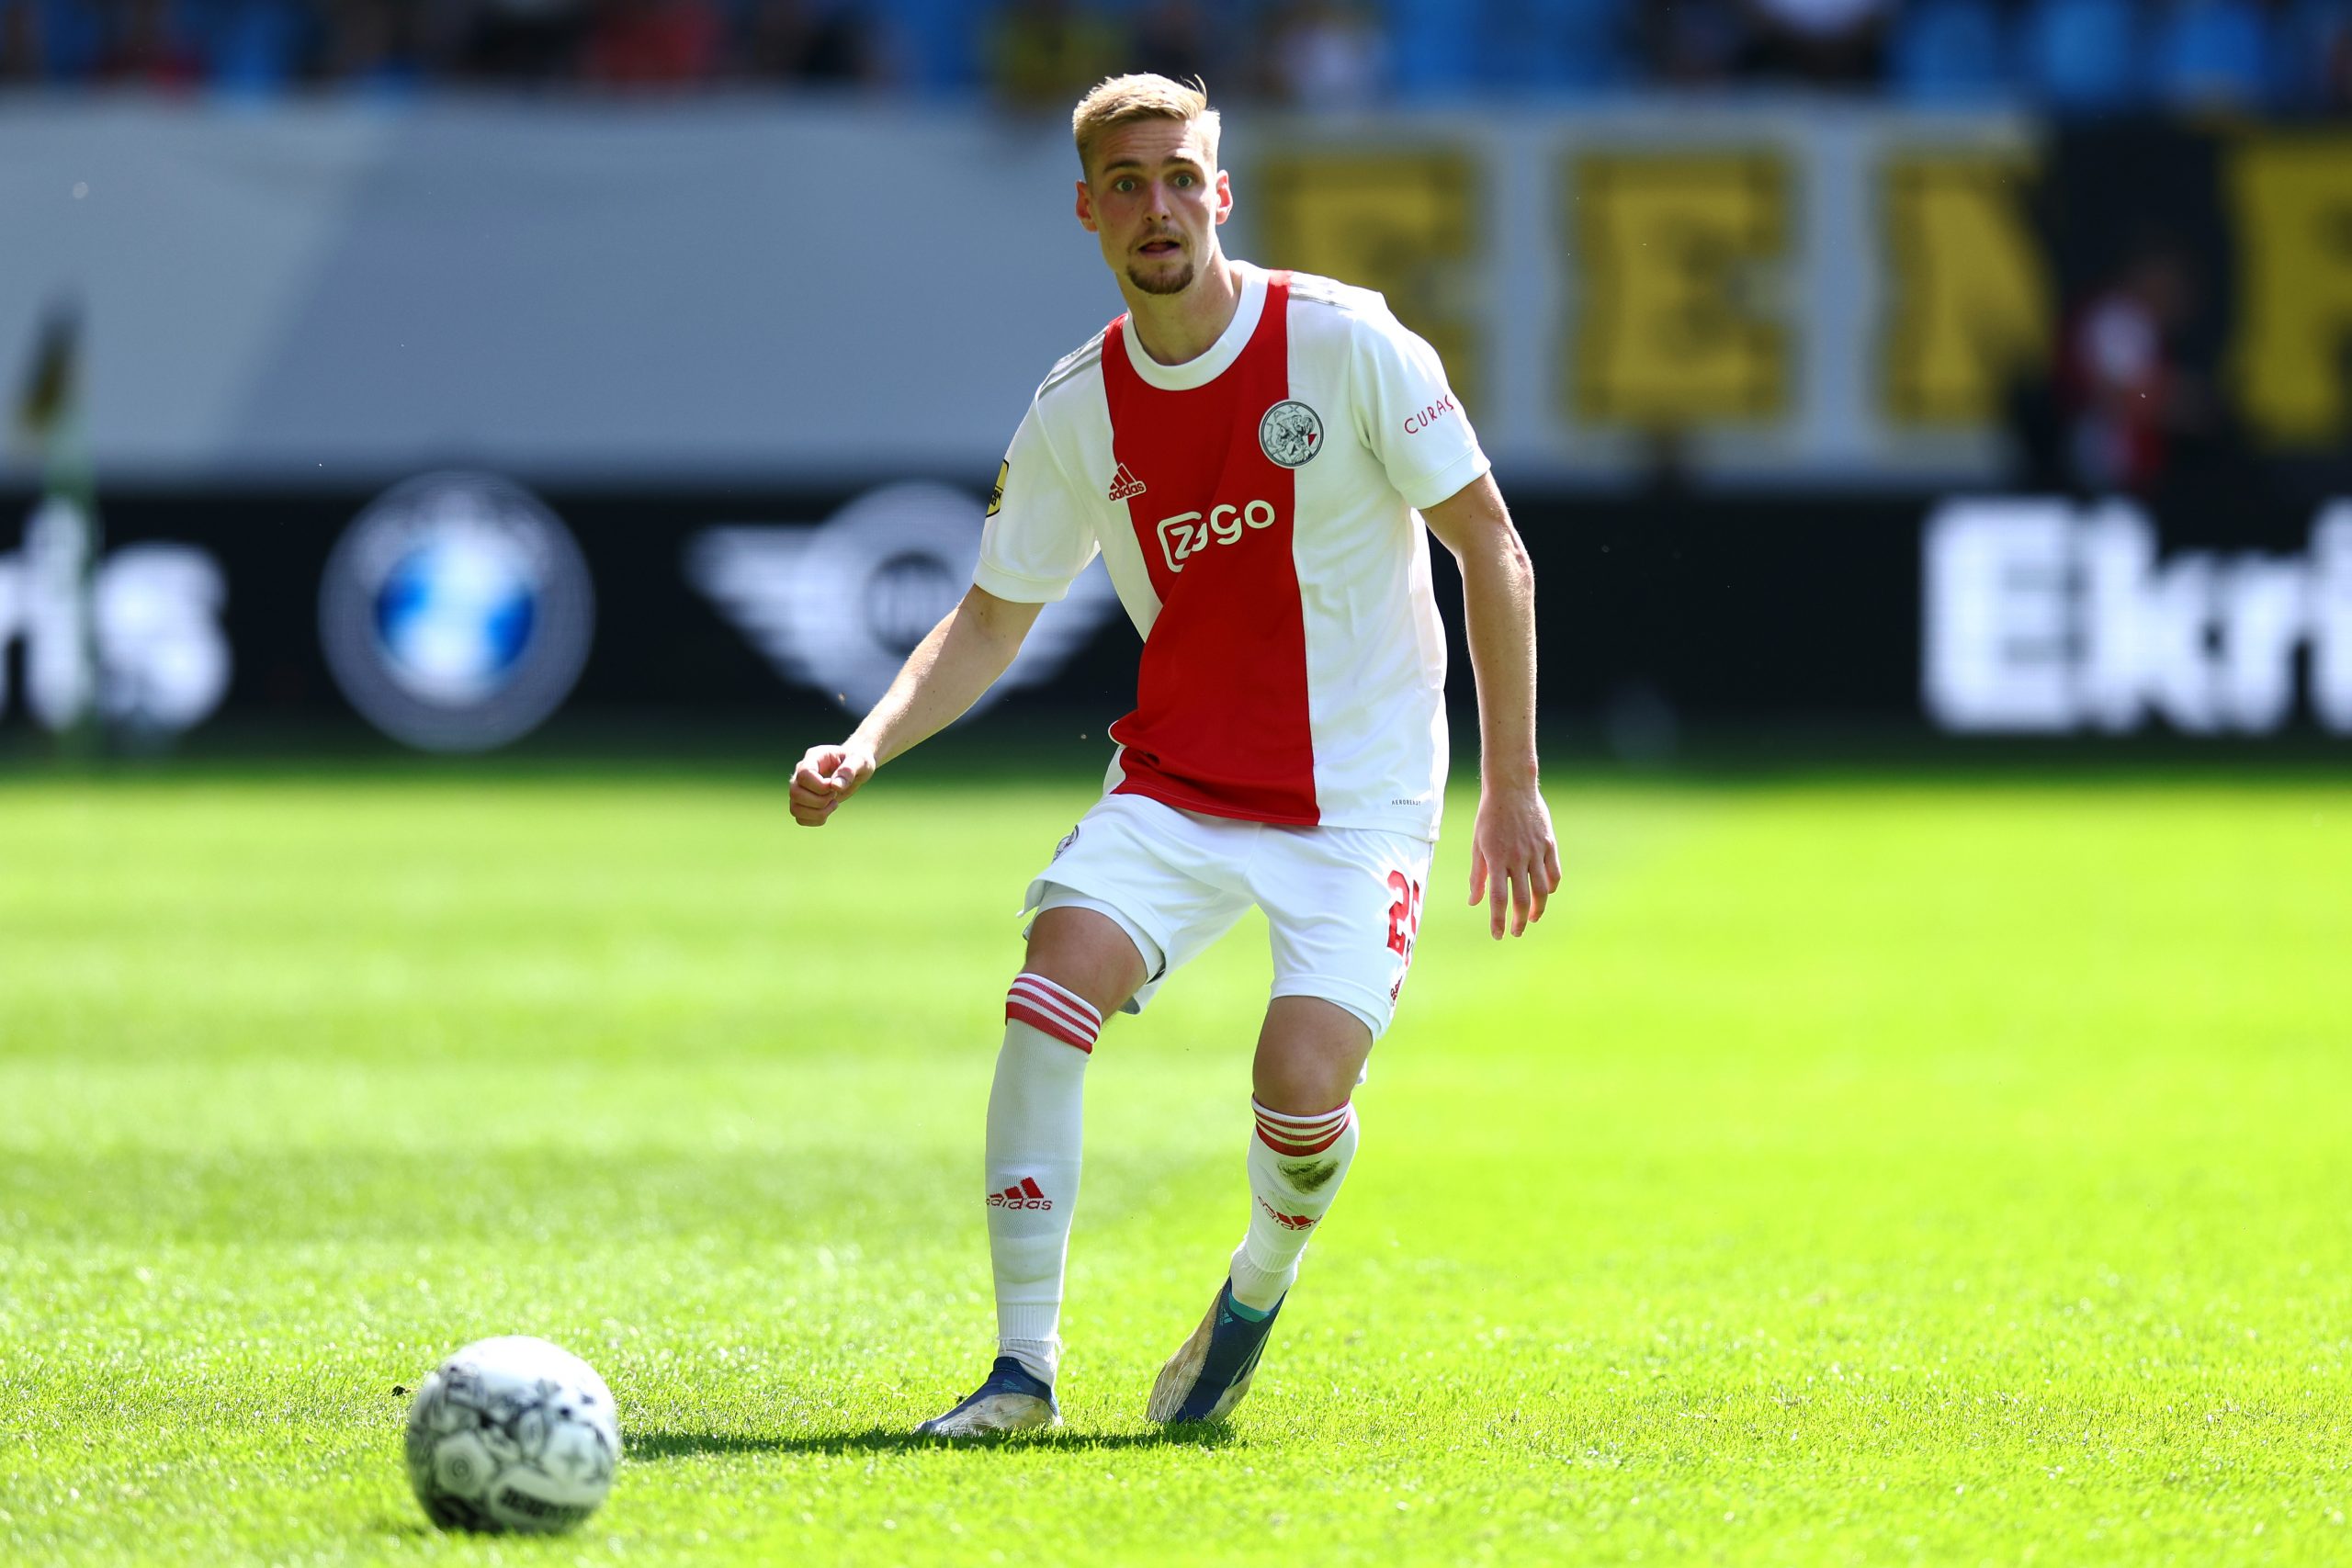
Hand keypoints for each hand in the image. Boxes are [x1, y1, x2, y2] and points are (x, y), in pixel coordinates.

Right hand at [790, 741, 875, 826]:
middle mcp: (801, 772)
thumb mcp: (860, 761)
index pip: (804, 774)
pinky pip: (800, 818)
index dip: (819, 786)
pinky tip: (828, 810)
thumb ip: (849, 771)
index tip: (834, 787)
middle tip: (834, 794)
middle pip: (795, 793)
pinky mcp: (804, 802)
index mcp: (814, 757)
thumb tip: (835, 786)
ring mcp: (800, 788)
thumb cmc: (858, 761)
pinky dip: (815, 820)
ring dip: (817, 813)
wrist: (856, 767)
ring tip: (833, 803)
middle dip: (819, 801)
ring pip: (794, 808)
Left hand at [1468, 783, 1561, 939]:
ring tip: (1533, 918)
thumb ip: (1477, 875)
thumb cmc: (1489, 816)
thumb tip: (1474, 902)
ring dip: (1538, 908)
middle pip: (1522, 899)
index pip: (1498, 898)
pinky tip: (1546, 893)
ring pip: (1542, 889)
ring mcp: (1536, 851)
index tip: (1498, 935)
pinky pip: (1554, 872)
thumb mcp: (1477, 845)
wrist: (1511, 787)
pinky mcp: (1549, 844)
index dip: (1498, 920)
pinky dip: (1552, 887)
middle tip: (1517, 932)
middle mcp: (1517, 857)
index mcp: (1496, 858)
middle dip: (1520, 921)